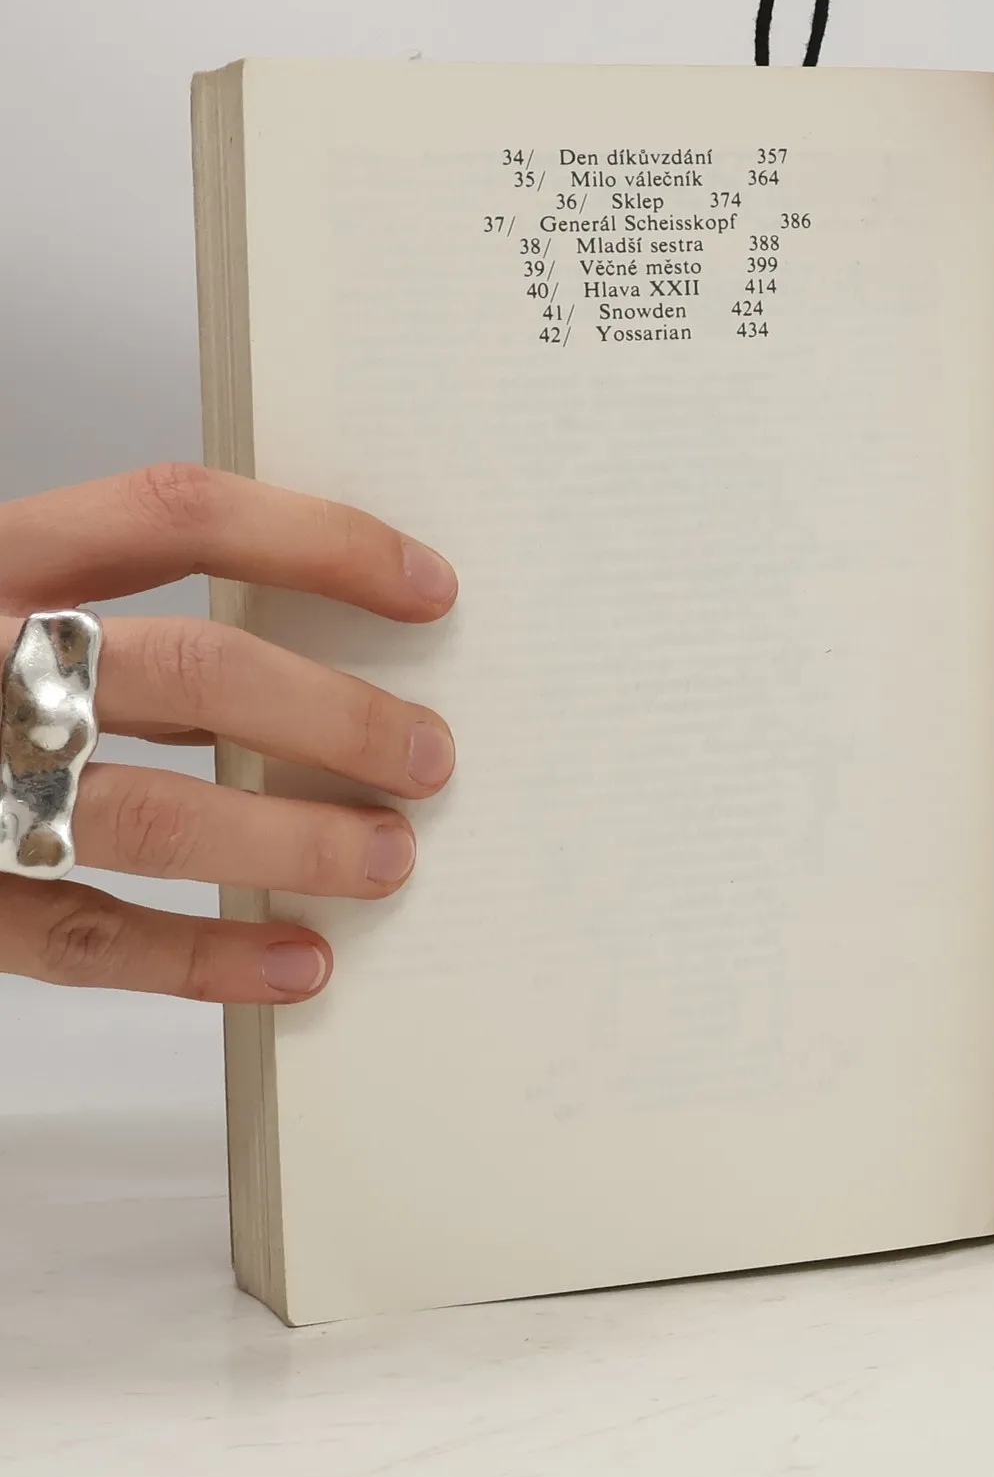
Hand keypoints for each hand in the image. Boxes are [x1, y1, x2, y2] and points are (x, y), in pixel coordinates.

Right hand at [0, 465, 456, 1005]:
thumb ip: (92, 608)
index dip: (319, 541)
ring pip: (146, 814)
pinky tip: (296, 965)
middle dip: (330, 715)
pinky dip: (200, 960)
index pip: (174, 512)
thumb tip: (300, 652)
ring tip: (388, 859)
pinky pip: (79, 939)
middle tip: (430, 755)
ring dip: (287, 841)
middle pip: (186, 668)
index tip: (430, 586)